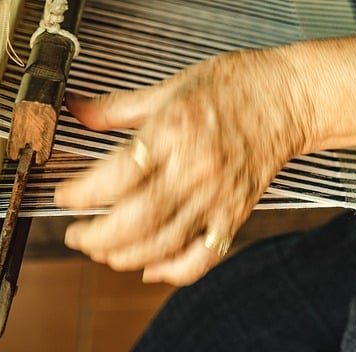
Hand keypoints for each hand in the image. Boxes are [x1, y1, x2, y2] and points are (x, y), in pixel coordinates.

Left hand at [54, 48, 314, 284]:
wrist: (291, 97)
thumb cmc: (238, 84)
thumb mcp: (173, 84)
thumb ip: (119, 106)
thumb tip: (76, 109)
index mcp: (174, 129)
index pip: (116, 176)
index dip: (80, 193)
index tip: (64, 194)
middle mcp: (195, 167)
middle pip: (134, 221)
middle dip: (93, 236)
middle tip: (75, 232)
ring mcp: (217, 195)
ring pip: (162, 244)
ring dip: (123, 256)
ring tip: (103, 249)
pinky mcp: (235, 212)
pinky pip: (201, 256)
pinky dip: (171, 270)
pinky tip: (151, 266)